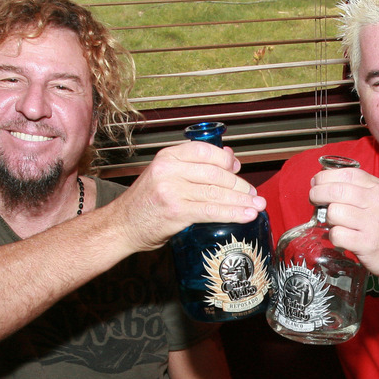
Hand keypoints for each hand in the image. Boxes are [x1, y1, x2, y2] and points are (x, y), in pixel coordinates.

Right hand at [106, 141, 265, 252]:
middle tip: (253, 194)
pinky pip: (211, 211)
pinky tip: (246, 215)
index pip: (206, 151)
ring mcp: (172, 190)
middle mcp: (169, 170)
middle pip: (216, 173)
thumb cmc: (145, 203)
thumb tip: (228, 156)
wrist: (121, 226)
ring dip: (241, 201)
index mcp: (167, 156)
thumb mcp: (165, 174)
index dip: (228, 161)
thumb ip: (193, 165)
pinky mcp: (176, 211)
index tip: (239, 170)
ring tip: (256, 206)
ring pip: (216, 193)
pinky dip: (233, 213)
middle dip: (239, 185)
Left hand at [308, 167, 378, 285]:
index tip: (316, 183)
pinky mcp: (366, 243)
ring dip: (328, 218)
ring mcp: (372, 223)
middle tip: (314, 200)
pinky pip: (337, 235)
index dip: (325, 177)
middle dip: (317, 194)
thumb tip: (322, 181)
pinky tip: (341, 237)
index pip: (346, 173)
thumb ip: (356, 187)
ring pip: (334, 212)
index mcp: (377, 188)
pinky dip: (334, 237)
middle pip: (335, 191)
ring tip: (336, 223)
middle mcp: (376, 202)